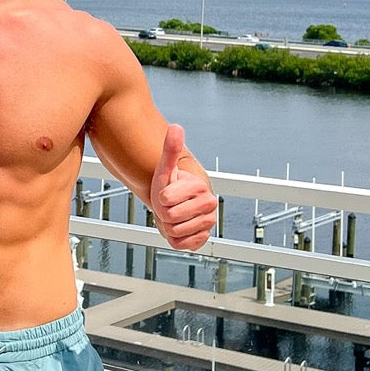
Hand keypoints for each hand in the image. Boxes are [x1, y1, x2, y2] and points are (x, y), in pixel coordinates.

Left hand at [150, 124, 216, 250]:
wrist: (175, 206)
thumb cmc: (169, 186)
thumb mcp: (165, 169)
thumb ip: (170, 148)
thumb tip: (176, 126)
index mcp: (200, 186)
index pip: (165, 199)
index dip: (160, 198)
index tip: (167, 194)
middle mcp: (210, 204)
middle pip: (170, 216)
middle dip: (164, 213)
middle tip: (169, 206)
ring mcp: (208, 222)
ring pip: (174, 231)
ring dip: (169, 226)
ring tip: (174, 216)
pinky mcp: (203, 238)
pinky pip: (181, 244)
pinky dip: (175, 239)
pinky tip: (180, 228)